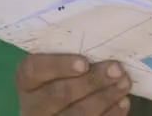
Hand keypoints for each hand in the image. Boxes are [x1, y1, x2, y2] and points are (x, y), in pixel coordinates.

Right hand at [16, 55, 130, 115]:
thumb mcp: (57, 65)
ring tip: (124, 83)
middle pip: (58, 94)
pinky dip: (110, 114)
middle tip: (116, 69)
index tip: (84, 63)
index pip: (33, 70)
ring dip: (105, 98)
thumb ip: (70, 55)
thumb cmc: (62, 75)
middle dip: (91, 82)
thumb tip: (102, 42)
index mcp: (27, 81)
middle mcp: (32, 105)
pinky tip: (123, 102)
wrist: (59, 108)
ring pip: (76, 114)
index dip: (58, 66)